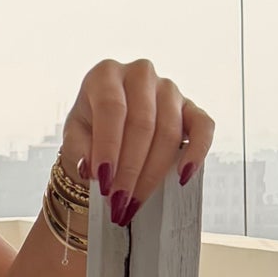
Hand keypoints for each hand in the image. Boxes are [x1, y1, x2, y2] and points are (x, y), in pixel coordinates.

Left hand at [62, 59, 214, 226]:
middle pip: (142, 124)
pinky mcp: (191, 108)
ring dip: (153, 172)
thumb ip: (79, 148)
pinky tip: (183, 176)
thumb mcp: (74, 137)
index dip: (108, 147)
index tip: (103, 181)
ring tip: (136, 202)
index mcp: (106, 74)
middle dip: (130, 169)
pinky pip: (203, 127)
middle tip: (119, 202)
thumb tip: (91, 167)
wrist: (110, 133)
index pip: (112, 108)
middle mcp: (140, 75)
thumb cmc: (89, 132)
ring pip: (168, 131)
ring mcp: (169, 89)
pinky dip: (197, 152)